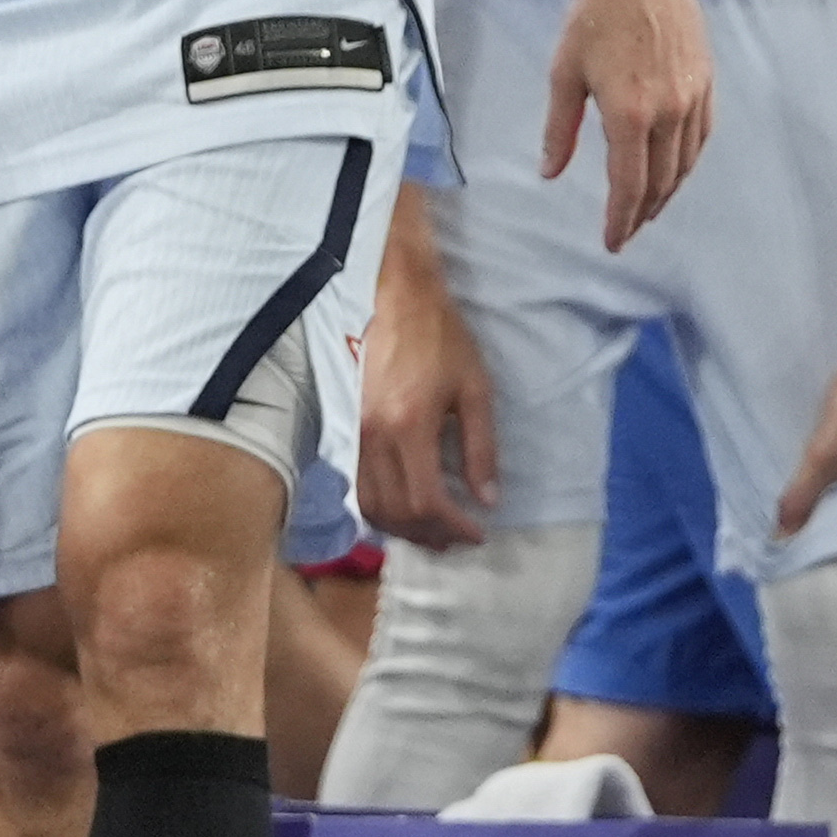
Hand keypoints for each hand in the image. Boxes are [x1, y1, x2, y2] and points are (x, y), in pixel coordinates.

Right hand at [355, 203, 499, 550]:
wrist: (395, 299)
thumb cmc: (442, 338)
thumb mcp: (475, 388)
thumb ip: (481, 447)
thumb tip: (486, 499)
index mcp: (409, 426)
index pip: (427, 500)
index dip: (453, 526)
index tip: (478, 532)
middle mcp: (375, 438)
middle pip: (396, 511)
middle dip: (429, 534)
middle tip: (458, 538)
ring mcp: (357, 434)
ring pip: (371, 505)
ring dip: (402, 527)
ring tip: (434, 531)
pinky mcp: (350, 427)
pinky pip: (360, 485)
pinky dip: (382, 508)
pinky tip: (406, 506)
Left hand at [546, 0, 712, 251]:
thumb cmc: (593, 17)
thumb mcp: (564, 73)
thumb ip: (559, 129)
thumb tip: (550, 172)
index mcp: (628, 113)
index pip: (628, 184)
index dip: (621, 219)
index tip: (613, 242)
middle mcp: (667, 111)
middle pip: (660, 181)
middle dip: (643, 213)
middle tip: (628, 231)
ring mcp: (691, 97)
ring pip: (685, 163)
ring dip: (668, 192)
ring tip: (650, 208)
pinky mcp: (706, 82)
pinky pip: (702, 136)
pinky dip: (689, 161)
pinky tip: (677, 169)